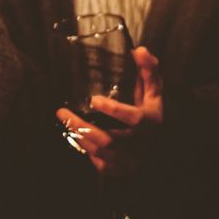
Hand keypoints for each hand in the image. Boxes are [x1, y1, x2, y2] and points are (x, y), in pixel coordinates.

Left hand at [57, 47, 163, 175]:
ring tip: (62, 118)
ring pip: (98, 151)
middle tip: (61, 111)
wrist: (158, 153)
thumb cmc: (150, 116)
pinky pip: (96, 161)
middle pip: (107, 139)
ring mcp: (128, 160)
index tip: (94, 100)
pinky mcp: (117, 169)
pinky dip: (82, 147)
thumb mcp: (153, 95)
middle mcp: (139, 144)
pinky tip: (72, 134)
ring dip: (77, 134)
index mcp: (149, 123)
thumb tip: (140, 50)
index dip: (114, 111)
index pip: (133, 119)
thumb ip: (148, 72)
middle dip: (81, 125)